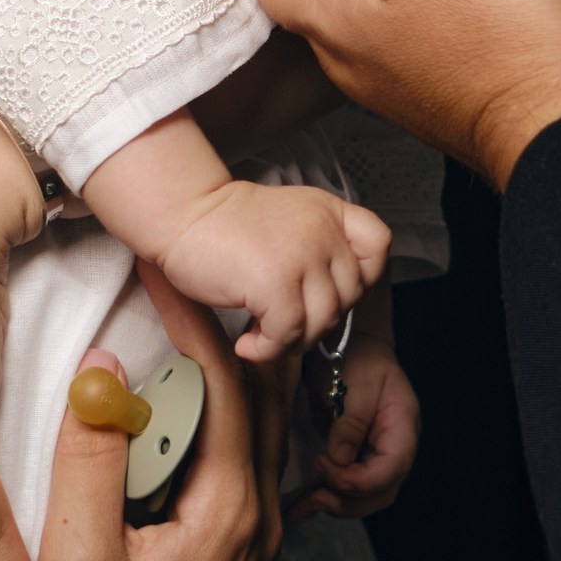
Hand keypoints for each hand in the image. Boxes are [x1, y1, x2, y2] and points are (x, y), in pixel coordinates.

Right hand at [0, 267, 288, 560]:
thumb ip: (90, 460)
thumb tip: (103, 367)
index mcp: (233, 520)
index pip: (232, 390)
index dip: (197, 321)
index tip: (160, 269)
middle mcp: (260, 526)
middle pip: (262, 398)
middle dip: (226, 328)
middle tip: (183, 266)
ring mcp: (253, 540)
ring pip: (257, 426)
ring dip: (226, 364)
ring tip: (186, 303)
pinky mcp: (233, 551)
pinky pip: (241, 456)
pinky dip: (220, 407)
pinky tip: (184, 380)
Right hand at [159, 180, 389, 361]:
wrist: (183, 214)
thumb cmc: (226, 227)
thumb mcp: (290, 221)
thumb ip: (318, 247)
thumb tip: (332, 305)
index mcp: (328, 211)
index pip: (378, 245)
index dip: (363, 277)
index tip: (329, 291)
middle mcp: (323, 231)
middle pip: (349, 297)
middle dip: (316, 320)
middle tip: (281, 323)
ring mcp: (303, 256)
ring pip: (321, 323)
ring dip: (291, 341)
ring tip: (261, 334)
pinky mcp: (277, 282)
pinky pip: (287, 335)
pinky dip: (267, 349)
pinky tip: (247, 342)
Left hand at [295, 337, 418, 521]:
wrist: (352, 346)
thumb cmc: (358, 357)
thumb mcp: (356, 382)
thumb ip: (350, 422)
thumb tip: (339, 459)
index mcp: (402, 428)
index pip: (390, 470)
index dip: (358, 480)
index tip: (323, 464)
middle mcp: (394, 448)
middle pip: (380, 492)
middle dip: (346, 500)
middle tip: (314, 495)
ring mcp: (376, 456)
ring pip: (365, 498)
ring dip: (334, 505)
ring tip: (301, 507)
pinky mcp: (356, 458)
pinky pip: (347, 487)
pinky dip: (326, 498)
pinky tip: (301, 507)